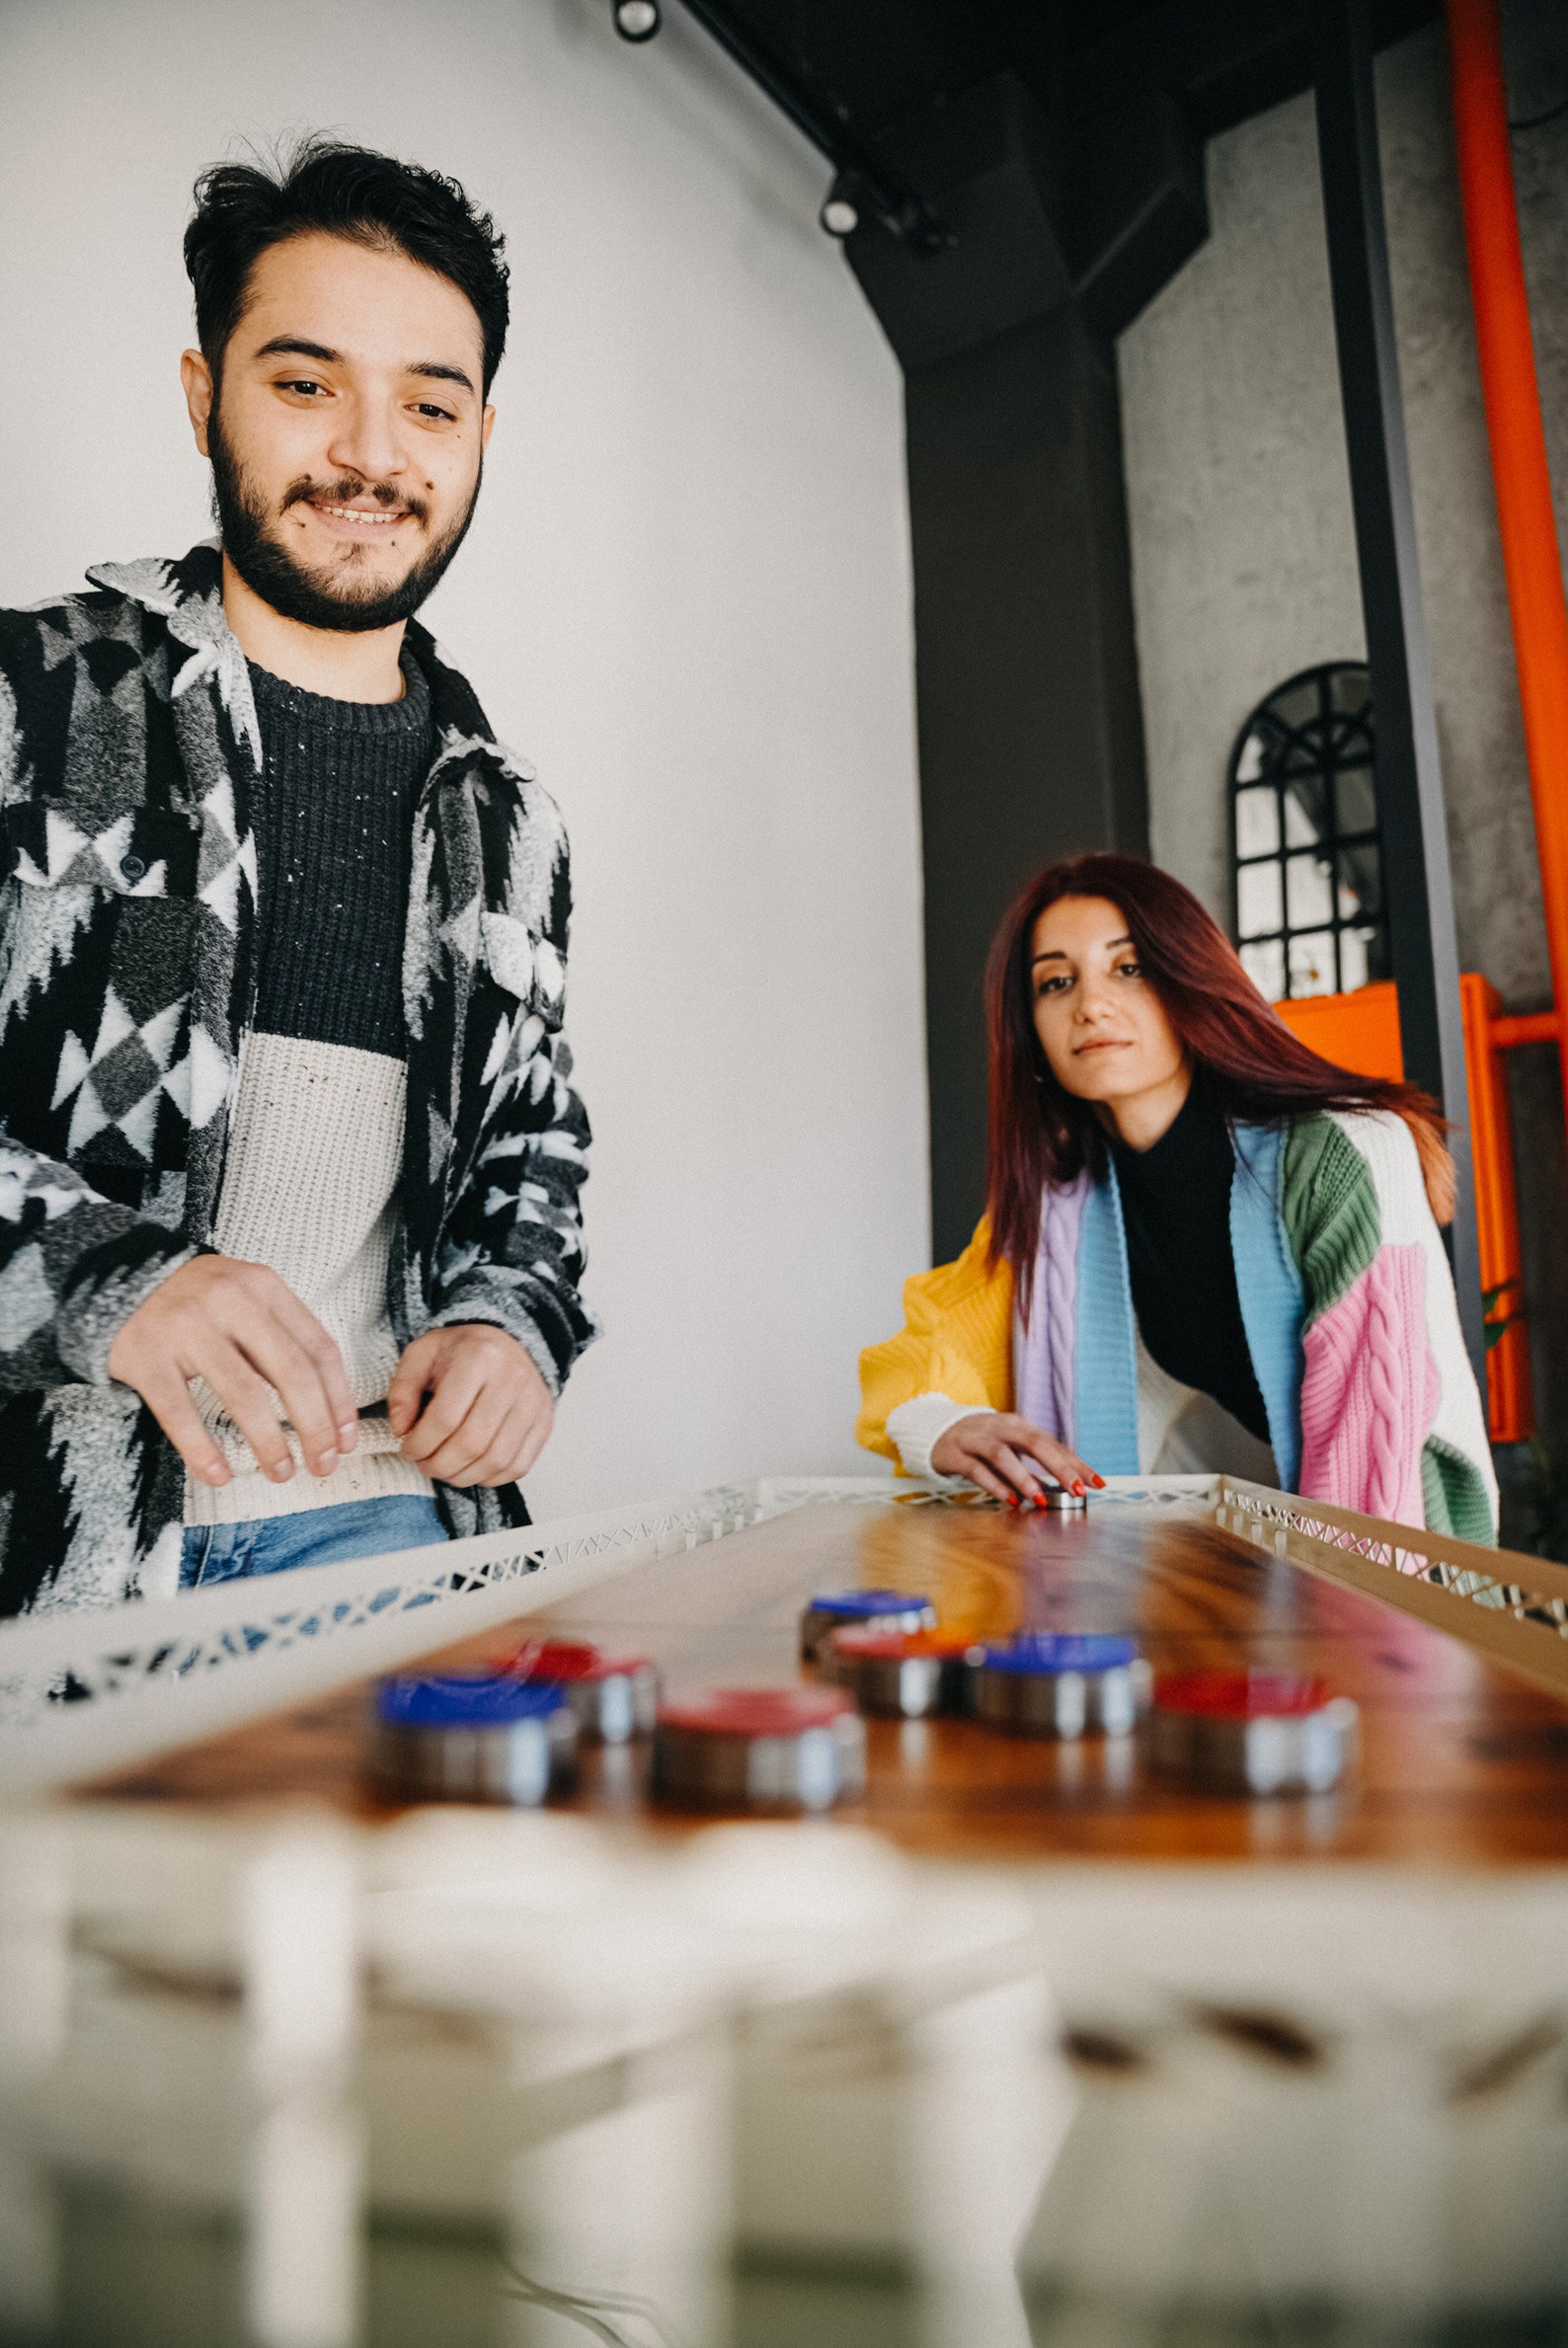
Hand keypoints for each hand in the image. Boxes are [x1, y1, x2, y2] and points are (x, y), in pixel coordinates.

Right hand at [105, 1256, 357, 1487]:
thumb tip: (328, 1406)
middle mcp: (230, 1301)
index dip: (339, 1399)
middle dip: (316, 1427)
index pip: (318, 1348)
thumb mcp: (244, 1295)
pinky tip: (219, 1475)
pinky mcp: (146, 1356)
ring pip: (244, 1395)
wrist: (113, 1277)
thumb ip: (281, 1335)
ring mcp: (186, 1328)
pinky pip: (181, 1413)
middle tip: (324, 1464)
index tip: (345, 1437)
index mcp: (264, 1287)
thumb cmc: (194, 1299)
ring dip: (269, 1443)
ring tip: (282, 1473)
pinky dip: (203, 1450)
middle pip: (291, 1373)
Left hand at [386, 1324, 553, 1486]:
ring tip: (445, 1468)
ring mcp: (533, 1404)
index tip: (408, 1449)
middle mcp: (512, 1380)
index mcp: (479, 1357)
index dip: (420, 1444)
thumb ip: (402, 1390)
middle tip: (424, 1463)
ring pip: (495, 1460)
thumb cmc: (463, 1351)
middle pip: (471, 1444)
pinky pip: (518, 1466)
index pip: (445, 1417)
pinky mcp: (544, 1423)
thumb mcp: (422, 1354)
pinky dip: (490, 1477)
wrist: (508, 1341)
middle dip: (439, 1465)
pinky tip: (472, 1468)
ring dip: (462, 1476)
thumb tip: (402, 1429)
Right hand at [929, 1412, 1103, 1506]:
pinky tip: (1012, 1500)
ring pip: (1002, 1454)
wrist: (936, 1432)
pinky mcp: (955, 1455)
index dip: (1076, 1463)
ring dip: (1024, 1478)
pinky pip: (977, 1470)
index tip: (1097, 1482)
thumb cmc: (982, 1444)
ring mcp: (975, 1439)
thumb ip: (1035, 1465)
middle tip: (1076, 1489)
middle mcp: (999, 1428)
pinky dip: (996, 1486)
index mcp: (1019, 1425)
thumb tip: (1067, 1484)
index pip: (1053, 1443)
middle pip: (1033, 1442)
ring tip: (1041, 1499)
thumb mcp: (1011, 1449)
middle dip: (1058, 1466)